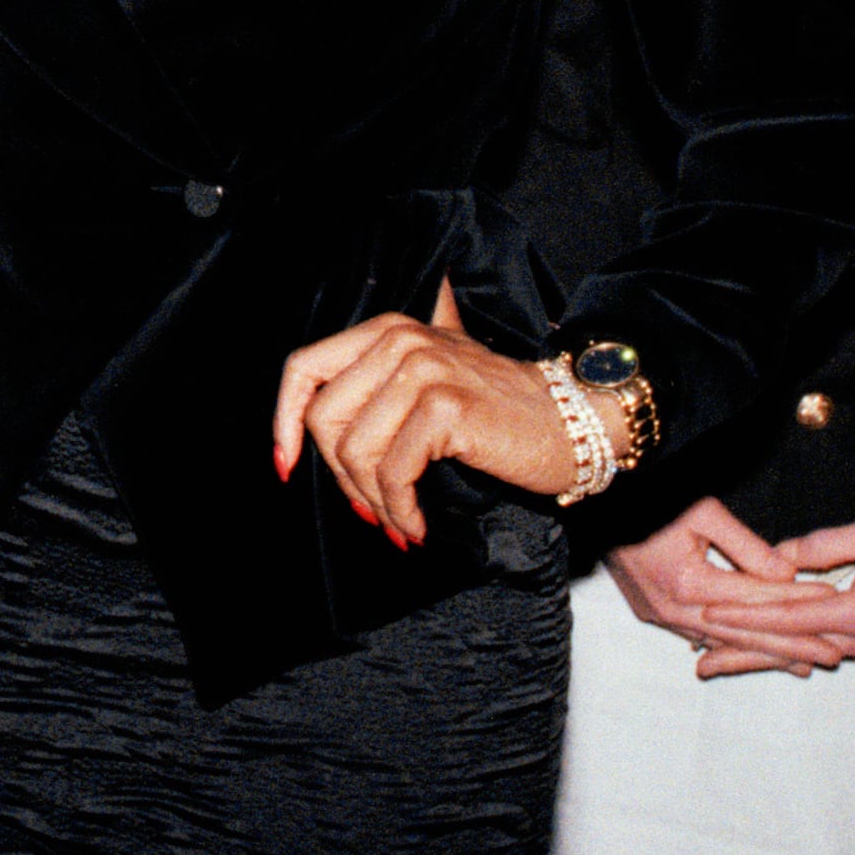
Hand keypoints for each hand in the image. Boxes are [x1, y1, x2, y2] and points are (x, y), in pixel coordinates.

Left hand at [272, 281, 576, 546]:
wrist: (571, 421)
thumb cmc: (499, 410)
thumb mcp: (434, 376)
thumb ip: (379, 383)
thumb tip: (308, 426)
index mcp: (387, 330)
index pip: (304, 367)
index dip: (283, 420)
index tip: (285, 466)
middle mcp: (400, 340)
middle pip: (323, 417)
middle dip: (339, 475)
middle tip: (368, 509)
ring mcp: (424, 370)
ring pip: (355, 450)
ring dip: (372, 500)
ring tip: (398, 520)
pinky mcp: (447, 408)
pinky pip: (394, 471)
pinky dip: (400, 508)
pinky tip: (418, 524)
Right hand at [603, 495, 844, 677]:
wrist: (593, 502)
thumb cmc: (647, 497)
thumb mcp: (700, 509)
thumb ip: (745, 545)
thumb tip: (787, 573)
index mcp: (687, 582)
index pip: (756, 598)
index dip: (797, 602)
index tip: (830, 604)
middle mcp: (672, 608)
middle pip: (744, 633)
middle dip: (790, 645)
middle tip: (832, 656)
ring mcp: (658, 616)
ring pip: (722, 641)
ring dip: (763, 652)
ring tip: (802, 665)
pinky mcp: (650, 613)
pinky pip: (698, 635)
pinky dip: (729, 644)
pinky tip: (749, 652)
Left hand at [705, 510, 854, 667]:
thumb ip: (822, 546)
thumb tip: (779, 556)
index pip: (785, 618)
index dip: (743, 616)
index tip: (706, 615)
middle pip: (787, 648)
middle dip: (741, 655)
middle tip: (697, 663)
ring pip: (800, 653)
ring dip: (759, 657)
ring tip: (717, 662)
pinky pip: (819, 646)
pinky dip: (786, 649)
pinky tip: (765, 652)